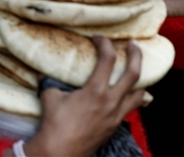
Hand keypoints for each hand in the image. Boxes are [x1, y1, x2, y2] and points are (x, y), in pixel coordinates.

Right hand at [19, 38, 142, 156]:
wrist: (59, 153)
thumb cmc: (55, 125)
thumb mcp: (50, 97)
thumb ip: (50, 81)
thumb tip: (43, 72)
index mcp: (96, 90)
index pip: (108, 59)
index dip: (104, 44)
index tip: (98, 39)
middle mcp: (111, 101)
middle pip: (134, 73)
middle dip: (136, 55)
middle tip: (133, 44)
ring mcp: (116, 115)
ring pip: (138, 94)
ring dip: (140, 81)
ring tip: (137, 71)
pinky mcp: (115, 126)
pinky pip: (130, 109)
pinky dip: (132, 99)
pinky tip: (126, 95)